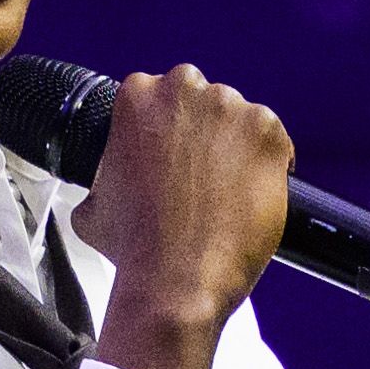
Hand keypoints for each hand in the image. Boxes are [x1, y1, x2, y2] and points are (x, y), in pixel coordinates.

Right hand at [70, 65, 292, 368]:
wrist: (175, 277)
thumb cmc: (135, 245)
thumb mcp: (93, 205)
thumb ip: (103, 177)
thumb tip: (104, 187)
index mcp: (138, 95)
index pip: (164, 96)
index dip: (172, 130)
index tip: (176, 155)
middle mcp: (184, 90)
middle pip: (204, 101)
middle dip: (205, 131)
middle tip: (201, 176)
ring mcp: (231, 109)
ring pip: (241, 120)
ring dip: (237, 148)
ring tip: (226, 194)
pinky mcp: (269, 133)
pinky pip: (276, 142)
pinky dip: (270, 166)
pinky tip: (251, 196)